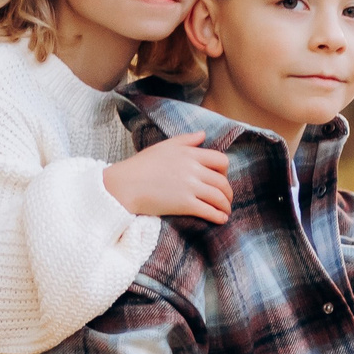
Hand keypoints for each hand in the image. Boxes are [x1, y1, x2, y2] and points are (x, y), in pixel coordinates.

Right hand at [103, 134, 231, 222]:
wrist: (125, 185)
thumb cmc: (141, 165)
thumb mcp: (164, 146)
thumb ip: (186, 140)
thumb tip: (203, 134)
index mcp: (189, 154)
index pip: (220, 160)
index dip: (225, 171)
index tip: (221, 178)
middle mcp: (193, 169)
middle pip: (222, 181)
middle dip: (228, 192)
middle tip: (226, 199)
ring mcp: (190, 187)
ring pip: (219, 197)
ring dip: (226, 206)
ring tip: (225, 211)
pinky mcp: (184, 204)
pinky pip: (209, 211)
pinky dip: (218, 216)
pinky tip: (221, 219)